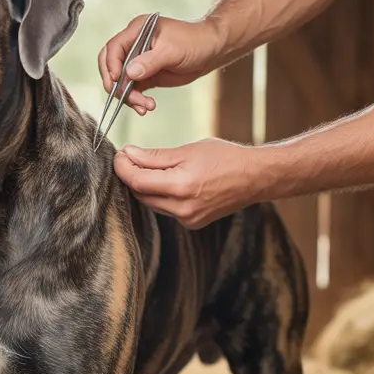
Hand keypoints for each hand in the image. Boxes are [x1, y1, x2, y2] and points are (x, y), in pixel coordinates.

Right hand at [97, 15, 227, 115]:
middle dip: (116, 84)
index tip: (117, 80)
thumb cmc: (194, 42)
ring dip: (129, 96)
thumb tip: (128, 74)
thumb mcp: (172, 51)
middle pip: (111, 65)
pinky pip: (133, 89)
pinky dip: (136, 100)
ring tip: (144, 106)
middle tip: (124, 98)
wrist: (210, 51)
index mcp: (137, 31)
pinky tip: (146, 107)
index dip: (111, 65)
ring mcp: (138, 61)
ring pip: (122, 81)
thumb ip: (149, 62)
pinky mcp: (145, 75)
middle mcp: (134, 45)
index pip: (114, 48)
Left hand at [113, 138, 263, 228]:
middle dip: (131, 176)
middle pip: (141, 194)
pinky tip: (165, 181)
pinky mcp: (193, 223)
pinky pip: (166, 209)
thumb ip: (155, 156)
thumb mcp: (188, 150)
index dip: (123, 167)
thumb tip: (128, 154)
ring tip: (145, 167)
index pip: (137, 181)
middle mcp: (183, 208)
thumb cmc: (225, 157)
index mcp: (181, 186)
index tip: (119, 154)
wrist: (255, 178)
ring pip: (152, 203)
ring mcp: (188, 219)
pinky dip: (160, 195)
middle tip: (129, 158)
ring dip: (145, 186)